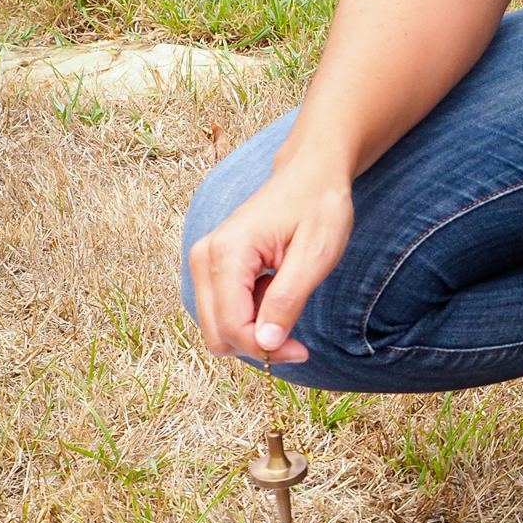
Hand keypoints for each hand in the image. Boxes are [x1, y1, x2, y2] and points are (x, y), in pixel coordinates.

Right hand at [187, 156, 354, 363]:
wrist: (311, 172)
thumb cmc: (319, 206)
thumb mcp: (315, 254)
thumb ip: (287, 300)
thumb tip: (266, 345)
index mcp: (227, 253)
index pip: (233, 327)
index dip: (267, 349)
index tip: (302, 350)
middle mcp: (204, 258)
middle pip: (217, 334)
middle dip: (257, 345)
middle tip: (298, 339)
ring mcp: (203, 261)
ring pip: (217, 327)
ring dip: (253, 329)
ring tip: (287, 299)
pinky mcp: (211, 265)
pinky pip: (221, 310)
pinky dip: (249, 315)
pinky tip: (274, 290)